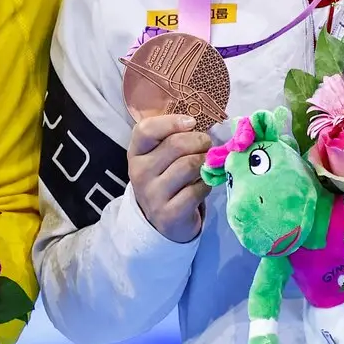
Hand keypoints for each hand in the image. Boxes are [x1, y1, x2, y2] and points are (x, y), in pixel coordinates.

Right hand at [127, 112, 213, 242]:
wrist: (161, 221)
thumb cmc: (166, 178)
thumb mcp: (160, 156)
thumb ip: (174, 137)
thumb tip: (204, 126)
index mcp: (136, 153)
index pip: (146, 130)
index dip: (172, 122)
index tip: (191, 123)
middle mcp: (140, 172)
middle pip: (176, 145)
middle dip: (200, 141)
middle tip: (207, 145)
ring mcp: (153, 195)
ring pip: (189, 165)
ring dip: (205, 162)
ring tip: (206, 164)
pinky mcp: (169, 213)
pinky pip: (197, 189)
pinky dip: (207, 183)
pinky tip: (204, 184)